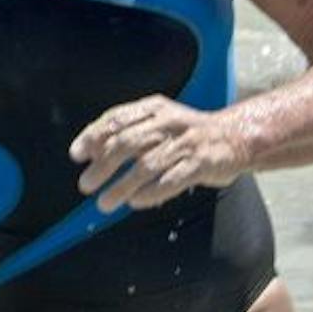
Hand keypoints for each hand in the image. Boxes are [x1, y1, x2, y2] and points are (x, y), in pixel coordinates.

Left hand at [69, 96, 246, 212]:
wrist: (235, 137)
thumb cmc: (187, 134)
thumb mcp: (158, 122)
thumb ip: (127, 133)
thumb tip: (89, 153)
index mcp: (155, 108)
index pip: (117, 118)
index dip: (94, 136)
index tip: (77, 155)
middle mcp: (169, 122)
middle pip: (128, 142)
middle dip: (103, 165)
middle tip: (86, 184)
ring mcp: (187, 142)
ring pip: (147, 165)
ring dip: (122, 186)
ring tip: (105, 203)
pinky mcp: (202, 163)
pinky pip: (171, 180)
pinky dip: (151, 193)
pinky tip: (135, 202)